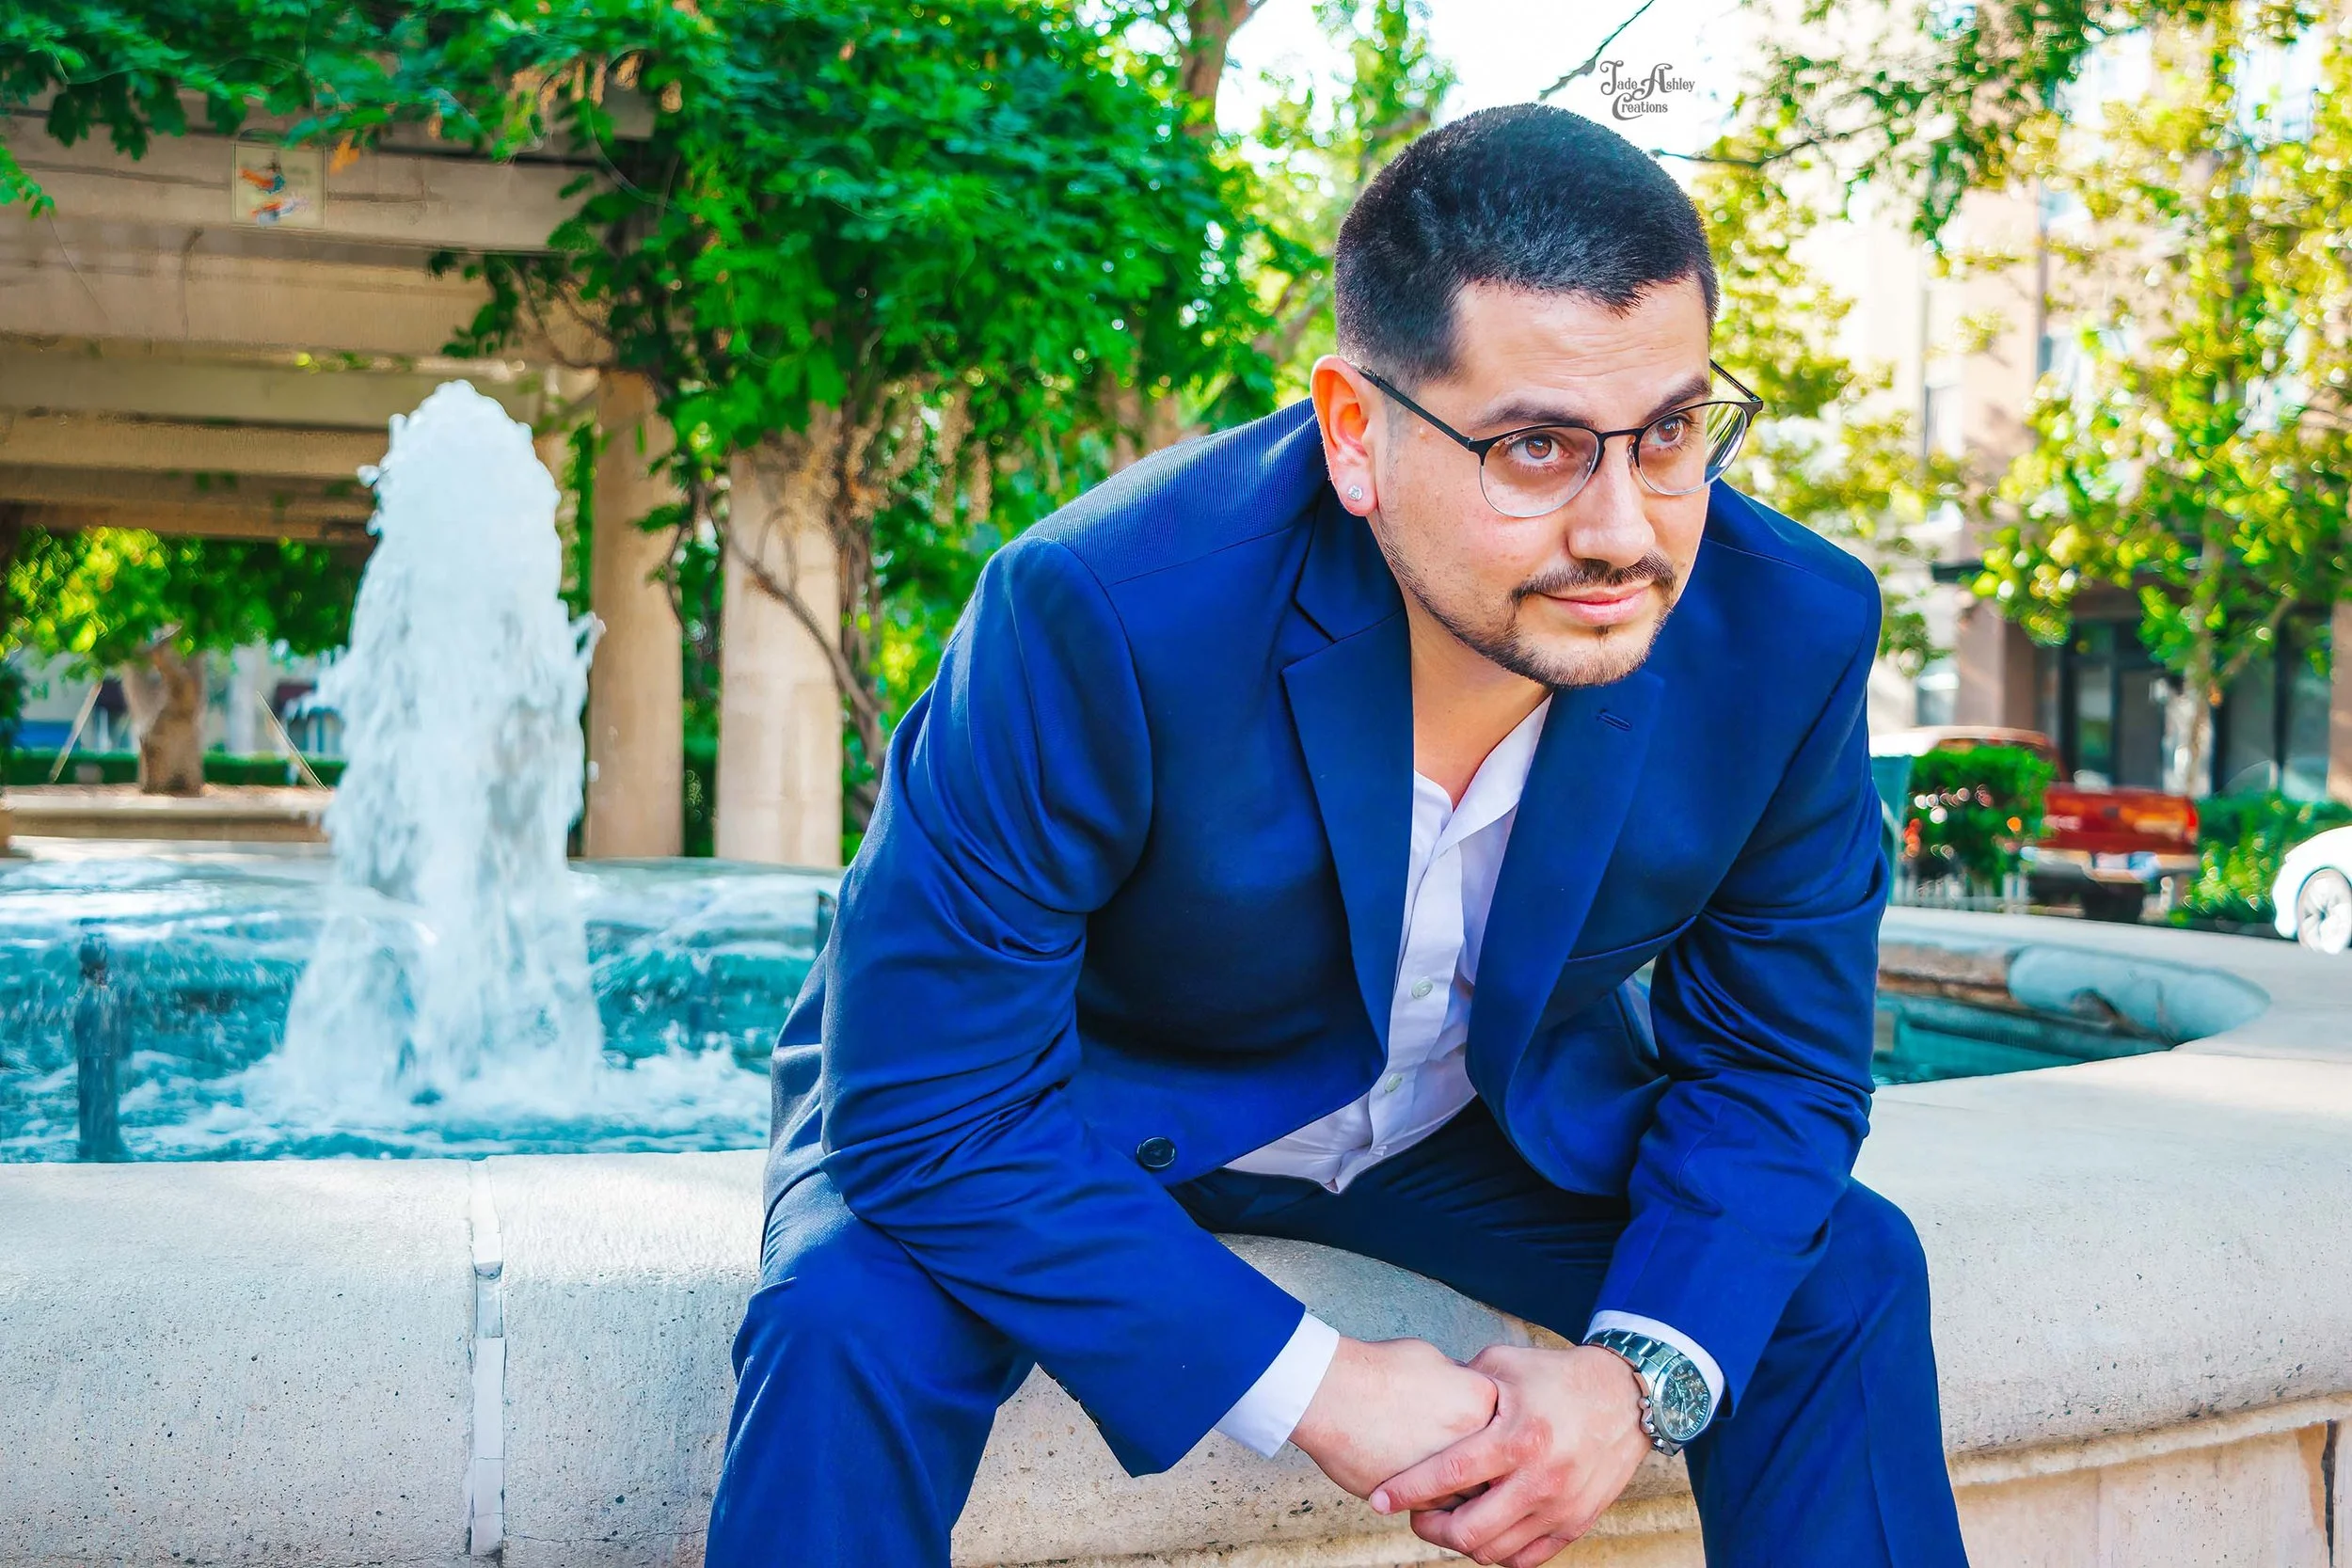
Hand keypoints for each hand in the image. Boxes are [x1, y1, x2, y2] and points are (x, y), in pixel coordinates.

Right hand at [1288, 1336, 1497, 1499]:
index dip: (1497, 1428)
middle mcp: (1473, 1442)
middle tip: (1481, 1465)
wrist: (1331, 1394)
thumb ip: (1461, 1382)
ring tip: (1452, 1481)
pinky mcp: (1418, 1498)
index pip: (1507, 1424)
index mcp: (1482, 1402)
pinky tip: (1424, 1488)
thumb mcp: (1433, 1360)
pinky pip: (1439, 1509)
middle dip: (1490, 1467)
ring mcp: (1447, 1474)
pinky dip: (1434, 1502)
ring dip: (1463, 1491)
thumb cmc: (1377, 1371)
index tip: (1486, 1431)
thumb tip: (1468, 1391)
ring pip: (1471, 1495)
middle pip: (1497, 1466)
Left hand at [1369, 1343, 1652, 1567]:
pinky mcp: (1576, 1523)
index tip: (1379, 1499)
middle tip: (1415, 1515)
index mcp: (1517, 1437)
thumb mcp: (1504, 1366)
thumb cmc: (1555, 1377)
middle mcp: (1540, 1479)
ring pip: (1495, 1552)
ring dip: (1461, 1543)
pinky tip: (1483, 1532)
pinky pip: (1526, 1559)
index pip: (1450, 1476)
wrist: (1624, 1398)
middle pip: (1468, 1531)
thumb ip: (1460, 1385)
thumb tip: (1417, 1399)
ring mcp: (1561, 1507)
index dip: (1407, 1491)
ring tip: (1445, 1522)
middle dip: (1429, 1529)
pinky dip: (1498, 1552)